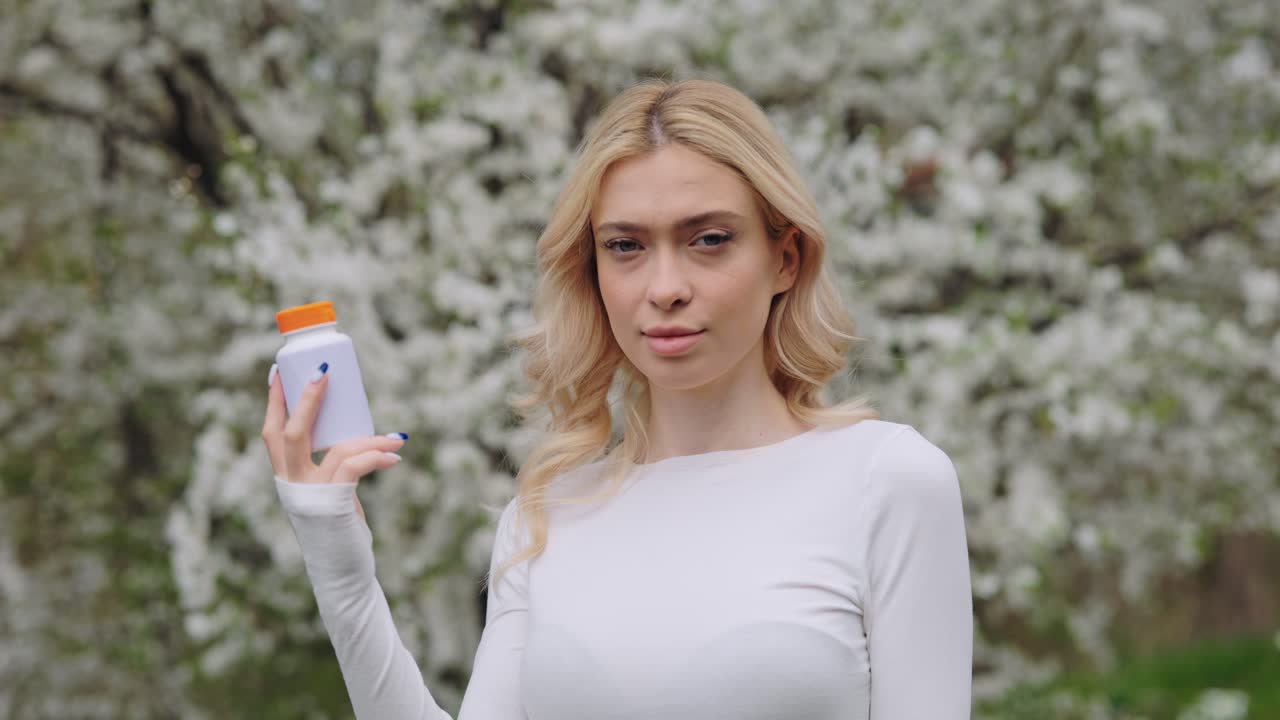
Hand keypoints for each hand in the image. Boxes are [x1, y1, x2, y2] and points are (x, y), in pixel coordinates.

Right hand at [262, 362, 405, 519]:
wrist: (342, 574)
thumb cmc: (339, 531)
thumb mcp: (330, 495)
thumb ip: (333, 470)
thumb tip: (358, 441)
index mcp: (286, 478)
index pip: (272, 433)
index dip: (274, 402)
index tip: (277, 371)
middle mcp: (291, 485)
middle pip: (291, 432)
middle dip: (307, 399)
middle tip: (323, 372)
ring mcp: (310, 495)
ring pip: (337, 448)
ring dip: (371, 438)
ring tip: (396, 437)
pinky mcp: (334, 504)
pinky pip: (356, 467)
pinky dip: (378, 457)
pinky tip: (394, 457)